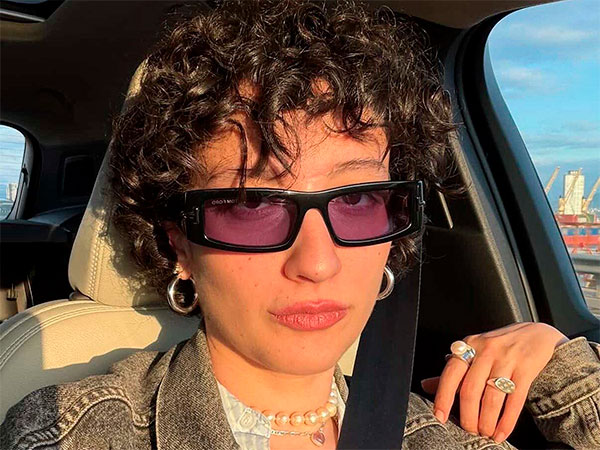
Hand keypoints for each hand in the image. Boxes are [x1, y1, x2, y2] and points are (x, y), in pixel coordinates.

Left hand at [420, 322, 568, 442]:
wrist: (537, 333)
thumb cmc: (500, 345)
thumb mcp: (475, 351)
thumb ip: (453, 371)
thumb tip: (426, 385)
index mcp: (469, 345)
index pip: (451, 373)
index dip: (443, 396)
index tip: (440, 416)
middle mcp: (486, 351)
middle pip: (470, 389)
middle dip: (468, 416)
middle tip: (469, 430)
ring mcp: (507, 359)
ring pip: (491, 397)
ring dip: (487, 421)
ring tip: (485, 433)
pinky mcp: (526, 369)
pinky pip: (515, 400)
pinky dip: (506, 421)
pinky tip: (501, 432)